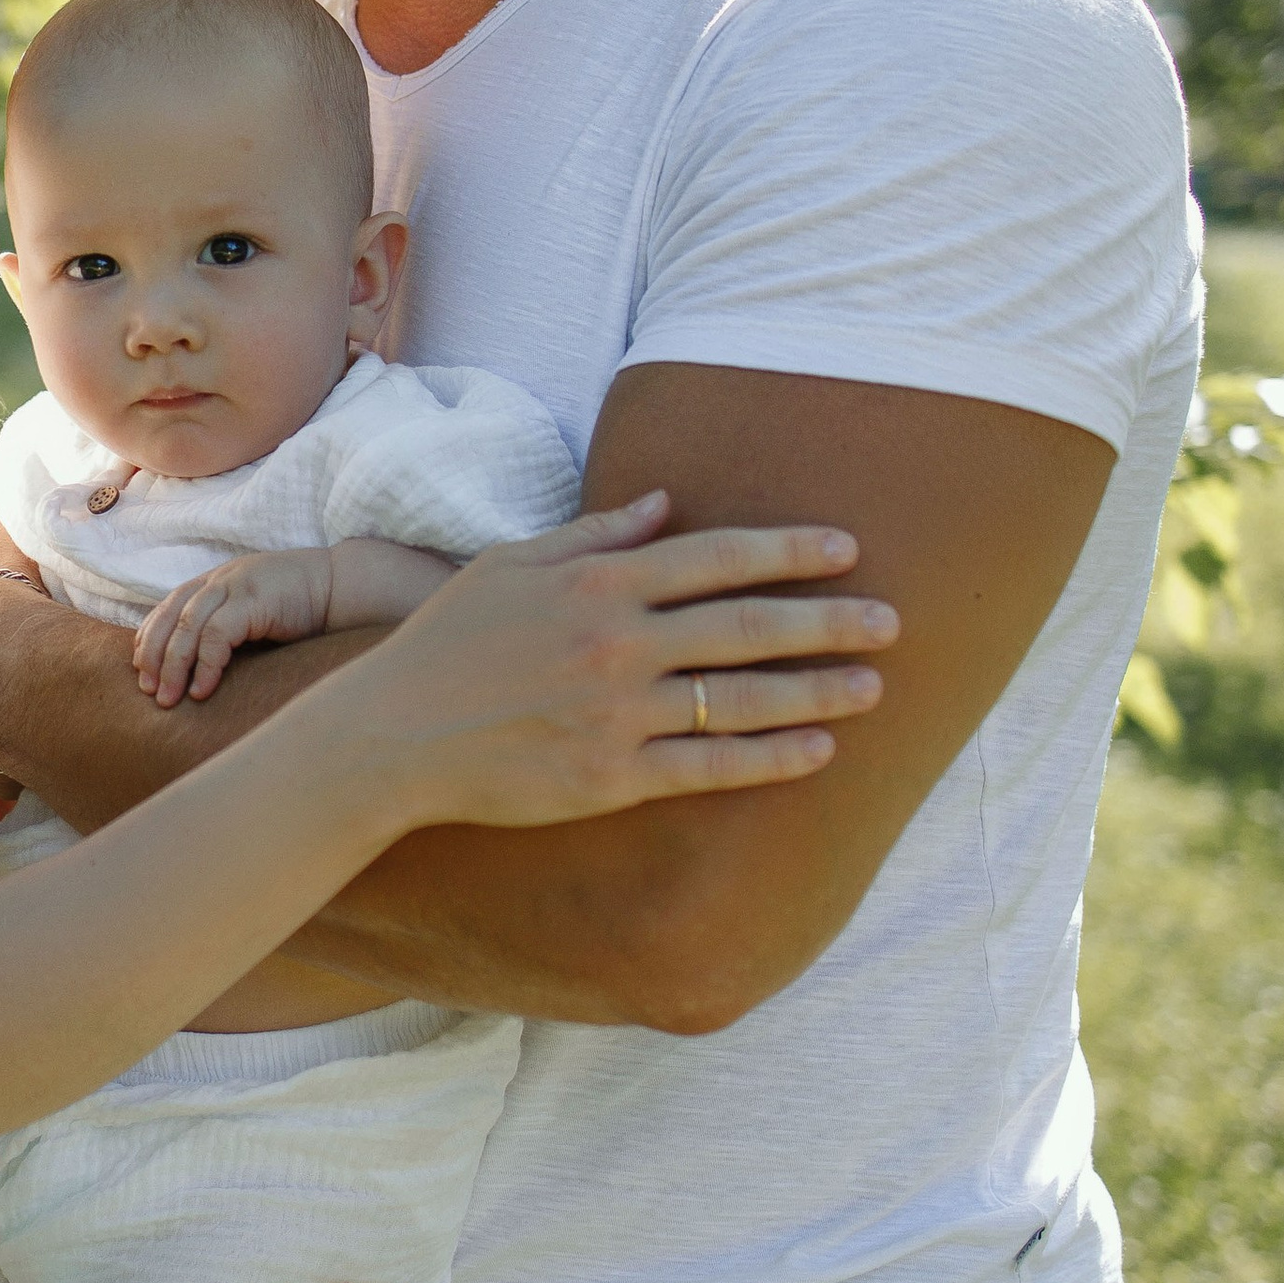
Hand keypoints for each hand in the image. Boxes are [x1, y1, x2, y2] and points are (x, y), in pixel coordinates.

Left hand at [134, 548, 334, 705]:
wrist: (342, 588)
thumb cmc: (301, 610)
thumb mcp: (253, 616)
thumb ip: (226, 631)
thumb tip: (196, 671)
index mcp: (215, 582)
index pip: (168, 608)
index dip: (149, 639)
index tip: (141, 671)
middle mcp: (219, 581)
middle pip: (169, 616)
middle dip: (154, 656)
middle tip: (148, 692)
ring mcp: (235, 587)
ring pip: (187, 626)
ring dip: (173, 666)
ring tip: (168, 699)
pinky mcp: (253, 600)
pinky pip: (217, 634)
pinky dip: (206, 664)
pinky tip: (202, 690)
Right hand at [341, 490, 896, 834]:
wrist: (390, 737)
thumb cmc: (445, 643)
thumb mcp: (510, 566)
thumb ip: (593, 533)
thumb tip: (666, 503)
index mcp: (597, 582)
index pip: (717, 557)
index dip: (790, 550)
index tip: (846, 548)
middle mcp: (617, 642)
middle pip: (748, 626)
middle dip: (830, 619)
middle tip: (893, 618)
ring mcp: (617, 713)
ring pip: (742, 698)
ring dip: (817, 690)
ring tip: (873, 685)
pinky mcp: (611, 778)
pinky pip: (711, 767)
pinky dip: (772, 760)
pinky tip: (819, 752)